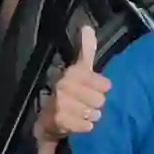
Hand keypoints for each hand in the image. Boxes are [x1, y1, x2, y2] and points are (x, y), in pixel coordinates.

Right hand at [32, 25, 109, 153]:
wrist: (49, 119)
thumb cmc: (72, 90)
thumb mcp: (80, 68)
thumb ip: (87, 49)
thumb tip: (86, 27)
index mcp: (72, 72)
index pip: (104, 84)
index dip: (102, 88)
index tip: (96, 89)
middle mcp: (64, 85)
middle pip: (100, 99)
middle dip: (96, 104)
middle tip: (88, 104)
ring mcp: (60, 103)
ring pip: (92, 112)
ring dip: (91, 115)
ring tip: (85, 114)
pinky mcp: (58, 120)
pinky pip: (83, 125)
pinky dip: (85, 126)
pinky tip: (83, 124)